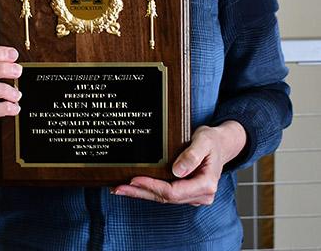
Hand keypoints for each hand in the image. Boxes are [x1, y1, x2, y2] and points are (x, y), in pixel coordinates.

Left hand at [111, 121, 246, 204]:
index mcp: (206, 185)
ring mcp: (193, 196)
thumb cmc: (212, 141)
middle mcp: (200, 195)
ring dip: (141, 193)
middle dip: (141, 192)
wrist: (221, 144)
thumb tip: (177, 171)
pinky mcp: (186, 192)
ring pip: (163, 198)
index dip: (152, 186)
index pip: (174, 191)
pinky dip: (149, 190)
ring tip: (120, 189)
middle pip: (166, 198)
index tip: (134, 179)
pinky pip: (165, 193)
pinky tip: (134, 188)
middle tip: (118, 188)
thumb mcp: (204, 141)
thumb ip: (192, 155)